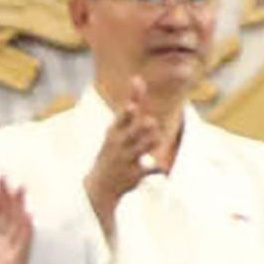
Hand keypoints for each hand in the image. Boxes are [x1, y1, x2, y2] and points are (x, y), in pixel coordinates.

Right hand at [81, 95, 176, 235]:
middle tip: (151, 124)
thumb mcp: (116, 128)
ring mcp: (127, 159)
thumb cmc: (112, 149)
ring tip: (154, 139)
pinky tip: (162, 170)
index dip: (128, 112)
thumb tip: (138, 78)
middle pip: (137, 130)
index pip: (121, 118)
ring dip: (153, 141)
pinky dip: (158, 168)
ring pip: (147, 145)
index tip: (132, 107)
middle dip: (146, 126)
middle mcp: (119, 144)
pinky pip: (152, 167)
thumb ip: (130, 105)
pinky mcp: (135, 174)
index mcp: (114, 131)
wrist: (100, 185)